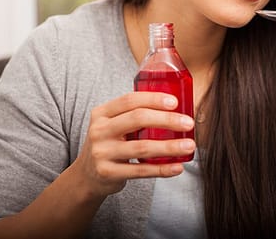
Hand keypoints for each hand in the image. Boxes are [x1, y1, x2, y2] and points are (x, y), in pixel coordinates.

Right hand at [70, 92, 195, 199]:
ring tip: (189, 145)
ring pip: (142, 147)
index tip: (175, 102)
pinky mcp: (108, 173)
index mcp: (101, 113)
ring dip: (170, 147)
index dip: (154, 99)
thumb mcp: (112, 125)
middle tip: (189, 123)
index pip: (129, 100)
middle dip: (167, 120)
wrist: (86, 176)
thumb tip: (175, 109)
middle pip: (138, 119)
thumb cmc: (110, 144)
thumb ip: (132, 115)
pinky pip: (140, 170)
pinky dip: (162, 169)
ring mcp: (102, 152)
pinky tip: (178, 167)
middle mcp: (99, 130)